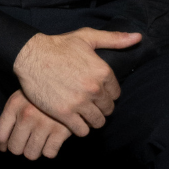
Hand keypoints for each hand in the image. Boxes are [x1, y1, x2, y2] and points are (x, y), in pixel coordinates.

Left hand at [0, 89, 71, 159]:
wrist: (69, 82)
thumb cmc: (42, 92)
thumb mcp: (22, 96)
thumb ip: (12, 116)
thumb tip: (2, 143)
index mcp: (14, 105)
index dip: (2, 145)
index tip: (6, 147)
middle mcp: (26, 115)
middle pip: (15, 148)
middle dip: (20, 148)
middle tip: (26, 143)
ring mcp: (43, 124)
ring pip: (31, 154)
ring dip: (35, 151)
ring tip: (40, 141)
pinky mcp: (60, 131)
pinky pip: (49, 153)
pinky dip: (50, 150)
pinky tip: (52, 140)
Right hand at [13, 27, 141, 135]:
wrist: (31, 55)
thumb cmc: (59, 45)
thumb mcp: (87, 37)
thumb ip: (114, 39)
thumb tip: (138, 37)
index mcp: (102, 71)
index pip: (116, 94)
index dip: (107, 93)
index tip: (96, 91)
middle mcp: (94, 88)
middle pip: (108, 109)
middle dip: (100, 107)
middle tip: (88, 102)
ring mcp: (79, 102)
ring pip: (97, 122)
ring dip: (91, 119)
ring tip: (82, 112)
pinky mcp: (65, 113)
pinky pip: (82, 131)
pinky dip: (79, 128)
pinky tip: (73, 119)